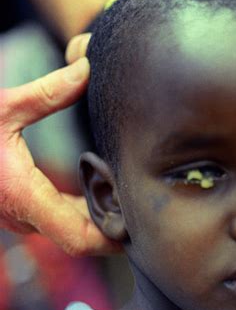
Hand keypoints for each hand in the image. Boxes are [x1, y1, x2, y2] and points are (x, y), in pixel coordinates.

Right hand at [0, 37, 118, 256]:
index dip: (112, 240)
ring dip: (98, 221)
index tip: (140, 230)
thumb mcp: (3, 107)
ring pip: (70, 231)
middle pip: (81, 238)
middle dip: (113, 230)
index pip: (80, 239)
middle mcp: (23, 216)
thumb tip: (85, 69)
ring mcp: (20, 216)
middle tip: (146, 212)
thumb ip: (47, 93)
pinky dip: (81, 212)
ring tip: (130, 199)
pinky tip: (100, 191)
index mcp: (24, 196)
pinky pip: (58, 219)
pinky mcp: (20, 210)